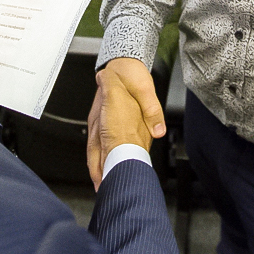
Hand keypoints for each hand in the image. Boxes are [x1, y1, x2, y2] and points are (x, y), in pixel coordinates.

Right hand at [87, 57, 165, 188]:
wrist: (124, 62)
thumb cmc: (131, 75)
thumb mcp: (144, 90)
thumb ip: (151, 109)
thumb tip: (158, 130)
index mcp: (107, 115)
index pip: (98, 145)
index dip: (99, 166)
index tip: (103, 182)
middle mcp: (102, 121)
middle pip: (96, 151)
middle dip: (98, 172)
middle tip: (102, 190)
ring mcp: (103, 123)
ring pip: (97, 148)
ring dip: (99, 166)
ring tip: (103, 184)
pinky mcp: (108, 122)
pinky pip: (102, 142)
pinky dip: (103, 156)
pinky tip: (109, 165)